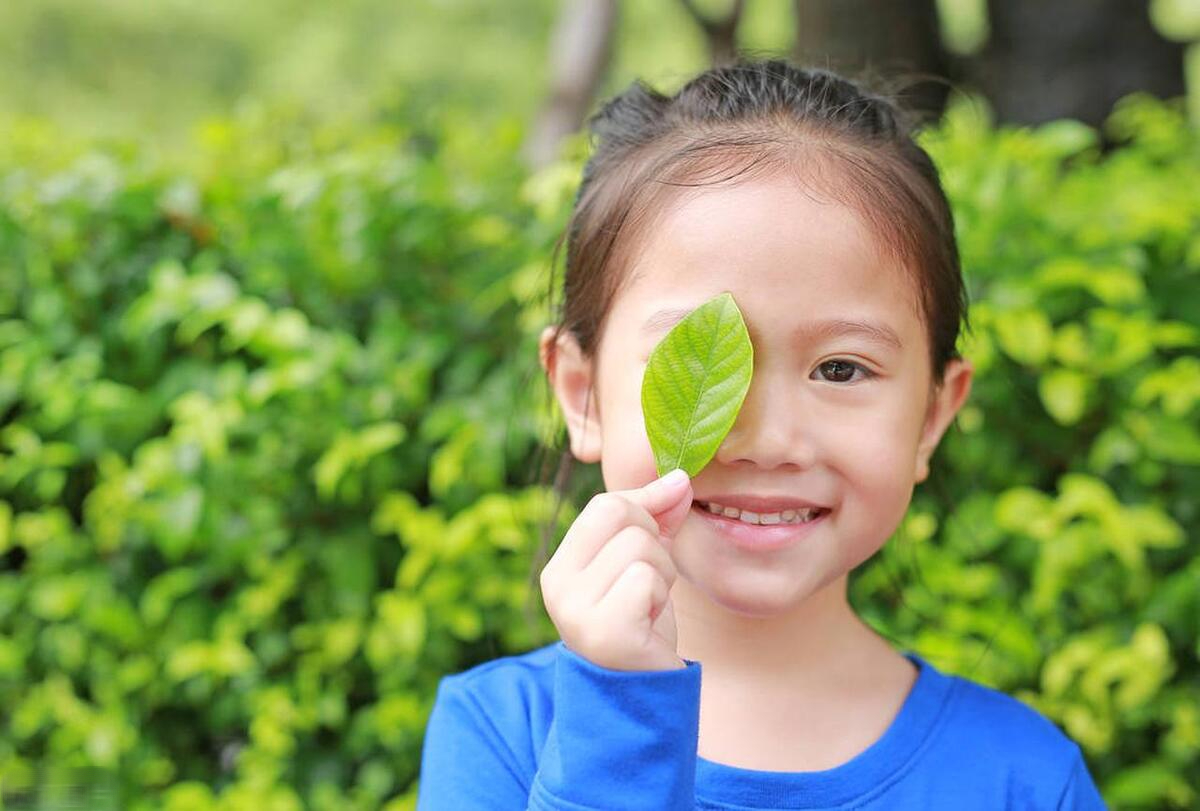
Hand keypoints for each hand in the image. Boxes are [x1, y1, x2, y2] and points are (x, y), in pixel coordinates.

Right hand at [539, 469, 691, 671]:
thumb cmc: (643, 625)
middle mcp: (558, 586)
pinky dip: (660, 597)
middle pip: (620, 515)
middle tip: (652, 581)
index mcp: (561, 567)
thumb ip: (656, 519)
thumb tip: (679, 478)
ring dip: (662, 575)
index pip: (604, 504)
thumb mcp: (646, 562)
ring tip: (650, 606)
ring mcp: (576, 610)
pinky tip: (651, 621)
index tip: (667, 523)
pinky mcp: (604, 631)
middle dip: (653, 541)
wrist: (644, 694)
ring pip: (640, 547)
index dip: (645, 506)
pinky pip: (645, 579)